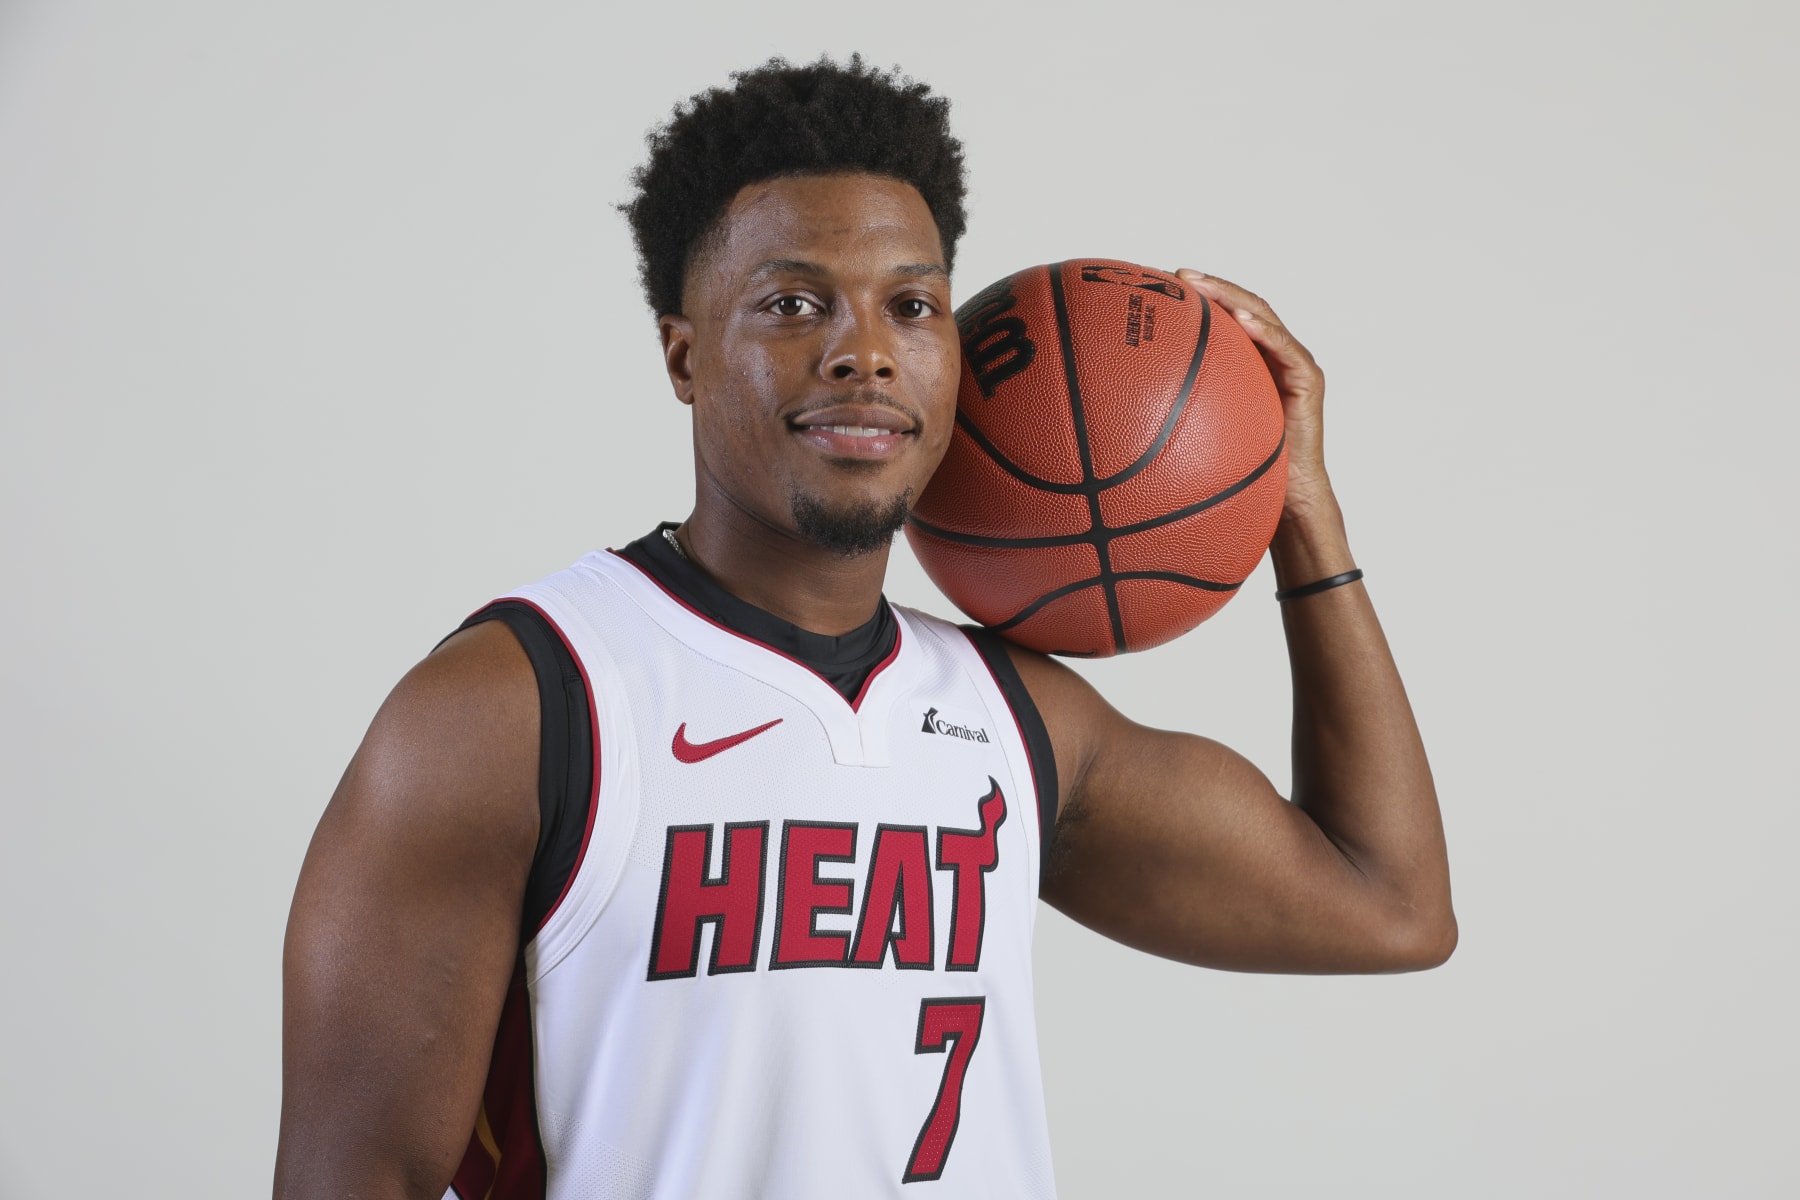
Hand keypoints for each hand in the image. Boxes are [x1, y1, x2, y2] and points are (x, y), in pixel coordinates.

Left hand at [1176, 270, 1331, 517]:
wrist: (1284, 493)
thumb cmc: (1243, 462)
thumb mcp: (1203, 426)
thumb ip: (1179, 405)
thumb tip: (1122, 405)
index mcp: (1252, 359)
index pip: (1227, 315)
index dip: (1201, 296)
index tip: (1165, 283)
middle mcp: (1274, 354)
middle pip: (1245, 306)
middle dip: (1213, 286)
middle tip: (1179, 274)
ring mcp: (1295, 363)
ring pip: (1264, 317)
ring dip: (1233, 297)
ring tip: (1204, 285)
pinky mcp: (1308, 379)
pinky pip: (1286, 349)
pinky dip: (1265, 331)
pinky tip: (1243, 321)